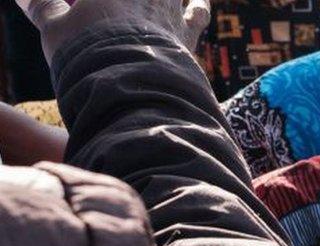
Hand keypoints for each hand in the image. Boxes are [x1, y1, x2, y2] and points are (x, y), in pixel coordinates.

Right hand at [16, 0, 210, 62]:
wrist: (130, 86)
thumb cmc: (84, 53)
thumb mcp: (54, 29)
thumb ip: (42, 7)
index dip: (96, 4)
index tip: (83, 6)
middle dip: (125, 4)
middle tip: (117, 11)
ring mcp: (168, 7)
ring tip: (168, 2)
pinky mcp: (188, 31)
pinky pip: (199, 12)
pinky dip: (199, 6)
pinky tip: (199, 3)